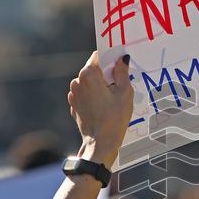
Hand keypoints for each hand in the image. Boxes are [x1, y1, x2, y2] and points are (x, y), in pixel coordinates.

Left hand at [68, 52, 133, 167]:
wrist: (100, 143)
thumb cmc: (114, 118)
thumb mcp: (125, 93)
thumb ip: (122, 72)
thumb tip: (122, 59)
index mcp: (89, 75)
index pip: (99, 56)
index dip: (111, 59)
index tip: (120, 65)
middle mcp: (77, 82)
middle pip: (94, 69)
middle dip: (106, 74)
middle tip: (119, 86)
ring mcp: (74, 94)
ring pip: (89, 82)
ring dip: (100, 86)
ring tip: (112, 99)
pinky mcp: (74, 105)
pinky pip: (85, 94)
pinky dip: (94, 96)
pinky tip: (104, 107)